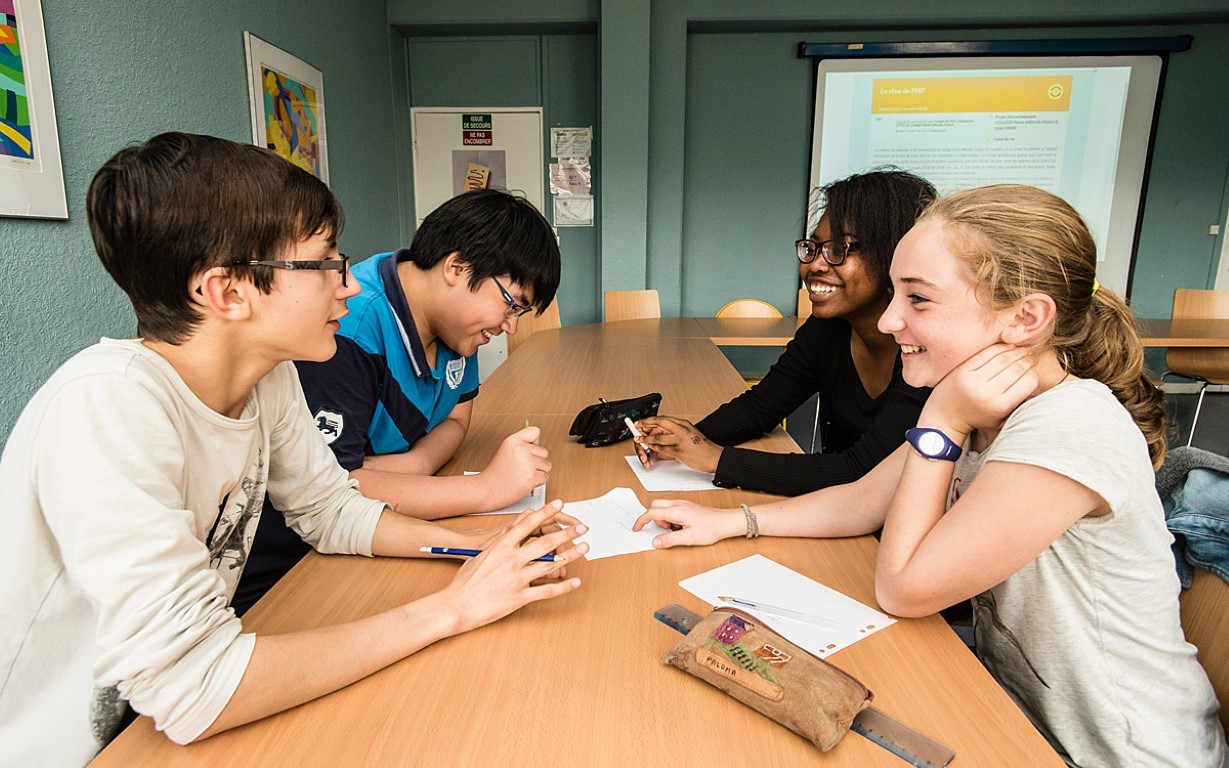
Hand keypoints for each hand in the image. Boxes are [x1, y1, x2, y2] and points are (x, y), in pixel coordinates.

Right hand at [440, 500, 586, 632]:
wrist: (456, 605)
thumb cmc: (466, 581)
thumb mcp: (480, 555)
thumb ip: (498, 543)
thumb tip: (510, 531)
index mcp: (501, 547)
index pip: (528, 524)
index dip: (546, 512)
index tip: (559, 504)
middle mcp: (511, 560)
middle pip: (545, 542)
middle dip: (567, 533)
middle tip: (582, 528)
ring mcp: (517, 579)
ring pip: (550, 565)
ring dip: (570, 555)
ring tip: (584, 548)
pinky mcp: (520, 597)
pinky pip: (547, 591)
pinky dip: (564, 587)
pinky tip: (575, 582)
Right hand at [481, 426, 550, 506]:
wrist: (488, 490)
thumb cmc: (496, 473)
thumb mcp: (506, 451)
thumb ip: (522, 445)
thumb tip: (538, 443)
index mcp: (513, 441)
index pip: (535, 431)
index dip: (534, 442)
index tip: (527, 451)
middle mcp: (521, 449)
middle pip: (544, 452)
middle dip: (536, 462)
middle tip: (521, 468)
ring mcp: (527, 463)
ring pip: (547, 466)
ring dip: (538, 473)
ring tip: (523, 475)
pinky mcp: (532, 477)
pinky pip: (545, 477)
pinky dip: (537, 482)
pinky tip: (525, 482)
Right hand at [631, 499, 743, 548]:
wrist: (725, 522)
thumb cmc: (711, 528)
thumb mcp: (689, 538)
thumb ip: (670, 540)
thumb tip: (656, 542)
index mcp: (676, 511)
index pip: (652, 512)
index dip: (641, 520)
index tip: (636, 528)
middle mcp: (678, 505)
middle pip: (655, 506)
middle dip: (654, 519)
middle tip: (663, 530)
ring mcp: (683, 505)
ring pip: (663, 507)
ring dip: (664, 519)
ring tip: (676, 530)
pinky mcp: (687, 507)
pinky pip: (672, 510)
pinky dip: (671, 518)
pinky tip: (681, 527)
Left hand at [635, 416, 721, 472]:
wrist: (714, 457)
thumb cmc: (703, 447)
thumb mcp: (690, 434)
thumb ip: (677, 433)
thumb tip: (662, 434)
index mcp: (684, 424)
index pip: (664, 418)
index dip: (651, 420)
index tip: (643, 421)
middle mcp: (682, 429)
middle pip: (659, 423)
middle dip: (645, 424)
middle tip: (637, 426)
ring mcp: (680, 440)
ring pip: (658, 436)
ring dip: (646, 438)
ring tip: (639, 439)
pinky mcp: (679, 451)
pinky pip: (662, 448)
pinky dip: (653, 448)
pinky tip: (648, 448)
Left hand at [923, 344, 1038, 436]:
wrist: (945, 417)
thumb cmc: (978, 418)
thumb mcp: (1001, 418)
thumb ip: (1019, 403)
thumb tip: (1037, 384)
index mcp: (1000, 406)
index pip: (1028, 382)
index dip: (1034, 373)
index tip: (1035, 369)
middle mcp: (987, 392)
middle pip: (1016, 368)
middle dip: (1027, 359)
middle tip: (1033, 355)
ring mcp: (974, 380)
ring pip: (1002, 358)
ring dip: (1016, 351)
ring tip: (1023, 350)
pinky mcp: (963, 370)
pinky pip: (986, 354)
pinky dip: (999, 348)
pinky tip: (1008, 346)